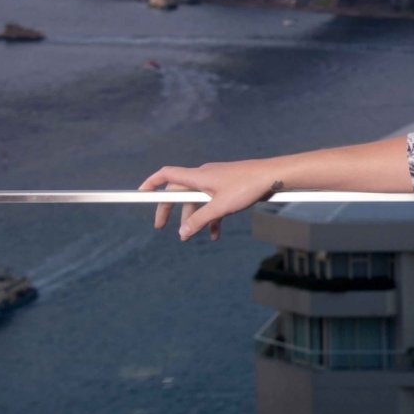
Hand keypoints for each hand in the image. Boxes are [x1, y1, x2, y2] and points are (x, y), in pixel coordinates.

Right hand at [139, 159, 279, 240]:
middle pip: (179, 192)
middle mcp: (204, 176)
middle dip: (169, 209)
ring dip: (193, 218)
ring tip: (190, 237)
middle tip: (161, 226)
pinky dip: (211, 218)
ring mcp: (216, 181)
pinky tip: (215, 234)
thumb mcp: (220, 207)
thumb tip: (182, 233)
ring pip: (197, 200)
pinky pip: (213, 203)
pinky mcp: (228, 187)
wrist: (273, 176)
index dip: (151, 183)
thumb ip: (199, 220)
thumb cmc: (247, 186)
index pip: (166, 175)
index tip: (139, 194)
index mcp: (198, 176)